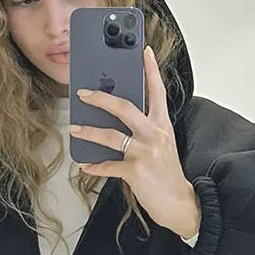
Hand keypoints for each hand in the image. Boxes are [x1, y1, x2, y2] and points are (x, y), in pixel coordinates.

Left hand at [71, 46, 199, 237]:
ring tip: (75, 129)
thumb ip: (145, 129)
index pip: (157, 91)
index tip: (143, 51)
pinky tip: (85, 165)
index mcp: (162, 125)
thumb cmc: (167, 173)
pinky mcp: (136, 171)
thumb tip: (118, 119)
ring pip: (111, 136)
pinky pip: (109, 166)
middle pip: (125, 108)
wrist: (179, 203)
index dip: (150, 69)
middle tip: (84, 93)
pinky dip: (95, 166)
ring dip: (89, 132)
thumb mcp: (161, 145)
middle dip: (101, 99)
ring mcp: (145, 152)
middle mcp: (155, 135)